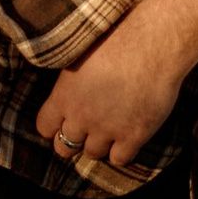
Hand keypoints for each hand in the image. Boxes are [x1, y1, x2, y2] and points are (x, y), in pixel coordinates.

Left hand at [35, 34, 188, 172]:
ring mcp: (107, 129)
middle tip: (86, 131)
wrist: (152, 44)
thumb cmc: (117, 39)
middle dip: (73, 140)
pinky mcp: (134, 135)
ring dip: (98, 145)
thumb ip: (69, 83)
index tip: (62, 122)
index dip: (53, 126)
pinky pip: (120, 159)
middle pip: (64, 147)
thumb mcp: (80, 56)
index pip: (44, 127)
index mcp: (63, 96)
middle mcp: (81, 116)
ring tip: (109, 130)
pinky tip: (127, 138)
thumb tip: (66, 90)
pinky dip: (122, 152)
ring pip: (92, 154)